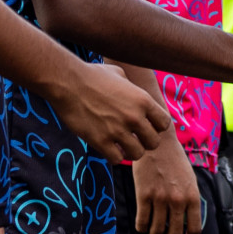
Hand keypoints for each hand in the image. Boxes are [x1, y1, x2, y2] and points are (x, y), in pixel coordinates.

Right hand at [54, 61, 171, 161]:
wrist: (68, 82)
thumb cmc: (91, 75)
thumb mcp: (119, 73)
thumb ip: (132, 86)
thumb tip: (134, 90)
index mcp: (142, 100)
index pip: (164, 124)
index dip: (155, 128)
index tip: (144, 126)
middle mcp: (134, 116)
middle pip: (154, 143)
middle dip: (144, 142)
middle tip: (133, 138)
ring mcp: (118, 130)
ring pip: (137, 154)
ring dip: (130, 152)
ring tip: (120, 145)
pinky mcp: (101, 141)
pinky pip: (117, 160)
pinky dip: (113, 157)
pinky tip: (107, 148)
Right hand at [132, 134, 202, 233]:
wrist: (157, 141)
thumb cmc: (174, 159)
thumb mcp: (189, 179)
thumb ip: (189, 199)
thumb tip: (186, 222)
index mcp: (192, 196)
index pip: (194, 229)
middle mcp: (177, 199)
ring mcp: (160, 198)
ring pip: (156, 230)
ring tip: (153, 233)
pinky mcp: (143, 195)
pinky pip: (142, 221)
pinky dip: (142, 227)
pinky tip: (142, 225)